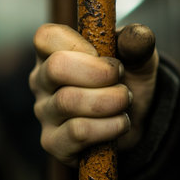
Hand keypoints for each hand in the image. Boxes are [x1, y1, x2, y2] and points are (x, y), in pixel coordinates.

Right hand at [29, 23, 157, 165]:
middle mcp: (42, 80)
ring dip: (110, 101)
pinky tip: (120, 123)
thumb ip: (137, 42)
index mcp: (54, 51)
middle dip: (100, 73)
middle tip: (120, 80)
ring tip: (124, 101)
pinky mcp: (53, 142)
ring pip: (69, 101)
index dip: (79, 44)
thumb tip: (137, 37)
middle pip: (56, 67)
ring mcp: (44, 113)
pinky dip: (109, 126)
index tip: (104, 54)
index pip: (47, 36)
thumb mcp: (137, 56)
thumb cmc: (127, 80)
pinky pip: (78, 132)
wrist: (136, 119)